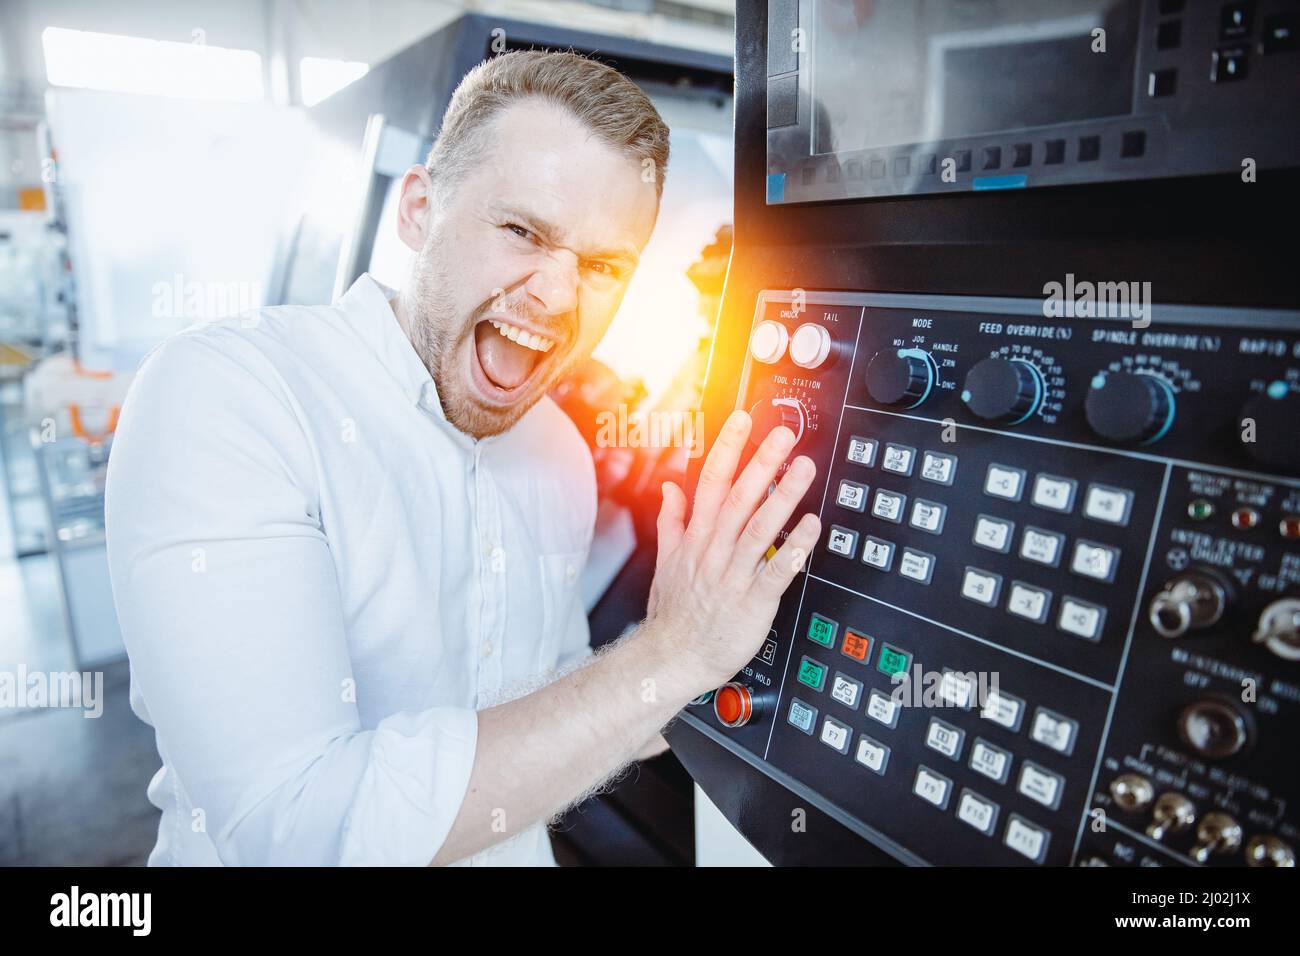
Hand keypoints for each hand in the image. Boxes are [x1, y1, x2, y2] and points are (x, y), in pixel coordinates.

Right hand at [645, 409, 820, 694]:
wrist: (673, 658)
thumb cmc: (674, 613)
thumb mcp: (667, 561)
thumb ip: (672, 521)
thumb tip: (670, 489)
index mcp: (697, 538)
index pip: (711, 483)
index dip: (728, 450)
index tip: (743, 421)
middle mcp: (714, 551)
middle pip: (739, 498)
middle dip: (762, 464)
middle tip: (784, 436)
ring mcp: (733, 575)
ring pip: (759, 529)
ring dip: (783, 497)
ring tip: (804, 470)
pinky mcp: (752, 601)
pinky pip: (775, 571)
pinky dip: (793, 549)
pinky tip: (811, 527)